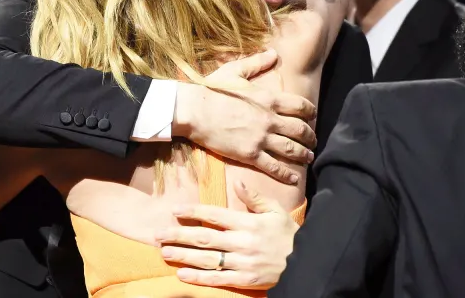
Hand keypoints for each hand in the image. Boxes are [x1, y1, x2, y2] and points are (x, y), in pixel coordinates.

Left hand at [156, 180, 298, 289]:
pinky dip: (199, 277)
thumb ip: (255, 198)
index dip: (193, 212)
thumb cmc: (289, 234)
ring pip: (207, 259)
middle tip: (158, 234)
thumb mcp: (276, 211)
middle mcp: (242, 242)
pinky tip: (182, 274)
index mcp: (248, 223)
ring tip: (164, 252)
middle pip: (204, 238)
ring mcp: (242, 263)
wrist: (307, 262)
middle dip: (179, 235)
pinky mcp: (244, 280)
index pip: (215, 215)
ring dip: (183, 255)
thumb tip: (237, 183)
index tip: (174, 210)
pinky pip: (218, 279)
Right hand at [173, 49, 316, 184]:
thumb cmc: (212, 89)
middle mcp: (270, 119)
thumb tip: (273, 53)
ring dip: (304, 154)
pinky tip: (294, 178)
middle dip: (311, 136)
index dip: (311, 111)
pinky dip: (286, 174)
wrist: (195, 111)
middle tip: (314, 141)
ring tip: (309, 157)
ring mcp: (261, 138)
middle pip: (300, 129)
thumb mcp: (235, 71)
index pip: (300, 105)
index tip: (313, 116)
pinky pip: (273, 166)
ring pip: (291, 149)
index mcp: (269, 99)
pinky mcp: (250, 154)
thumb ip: (257, 63)